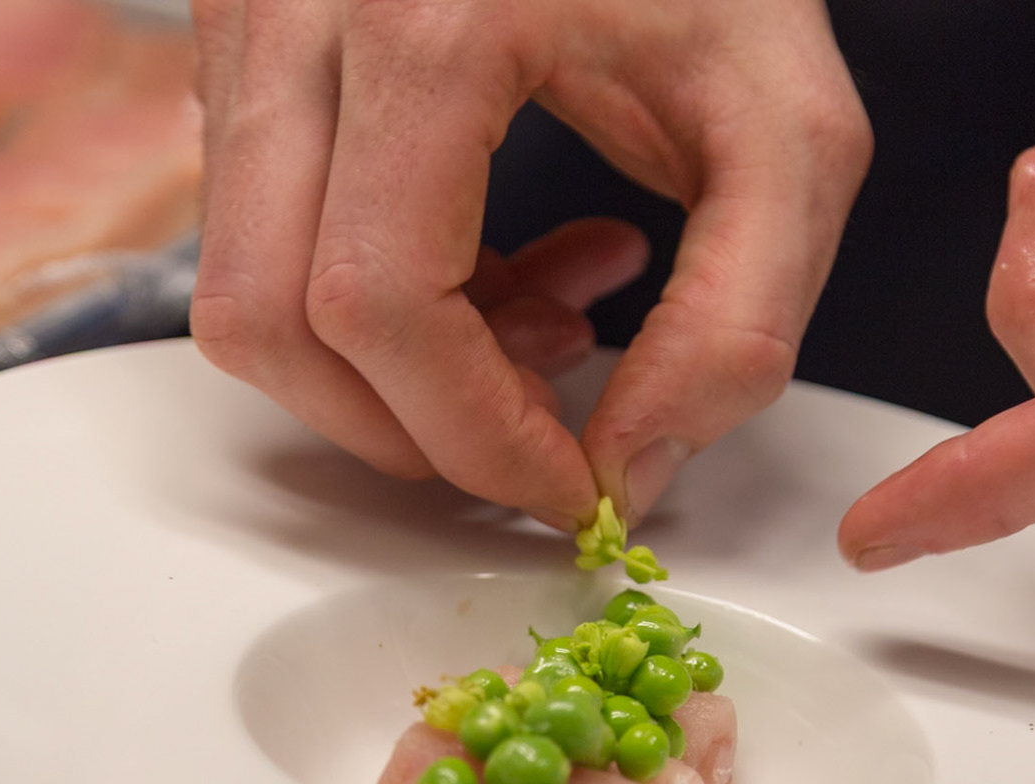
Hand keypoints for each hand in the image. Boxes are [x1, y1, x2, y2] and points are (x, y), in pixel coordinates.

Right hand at [191, 0, 869, 527]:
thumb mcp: (789, 133)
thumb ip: (736, 323)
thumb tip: (628, 466)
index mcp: (430, 19)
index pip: (381, 309)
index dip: (475, 439)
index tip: (565, 485)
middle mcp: (300, 7)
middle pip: (273, 318)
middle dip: (410, 426)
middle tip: (542, 423)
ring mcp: (249, 17)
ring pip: (246, 286)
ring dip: (389, 366)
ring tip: (543, 312)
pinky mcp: (245, 38)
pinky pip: (262, 227)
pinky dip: (371, 296)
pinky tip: (495, 257)